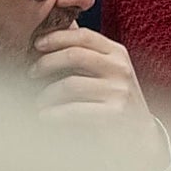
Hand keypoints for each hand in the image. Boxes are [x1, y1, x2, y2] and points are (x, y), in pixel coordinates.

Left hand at [30, 27, 165, 165]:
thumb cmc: (116, 100)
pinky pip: (73, 110)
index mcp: (117, 53)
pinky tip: (44, 116)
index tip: (37, 44)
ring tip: (38, 102)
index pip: (84, 35)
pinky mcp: (113, 114)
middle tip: (31, 72)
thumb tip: (54, 36)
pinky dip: (53, 114)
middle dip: (46, 62)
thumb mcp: (109, 71)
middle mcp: (119, 68)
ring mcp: (118, 91)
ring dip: (46, 94)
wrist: (139, 135)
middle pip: (74, 55)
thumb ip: (88, 54)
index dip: (57, 37)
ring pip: (70, 84)